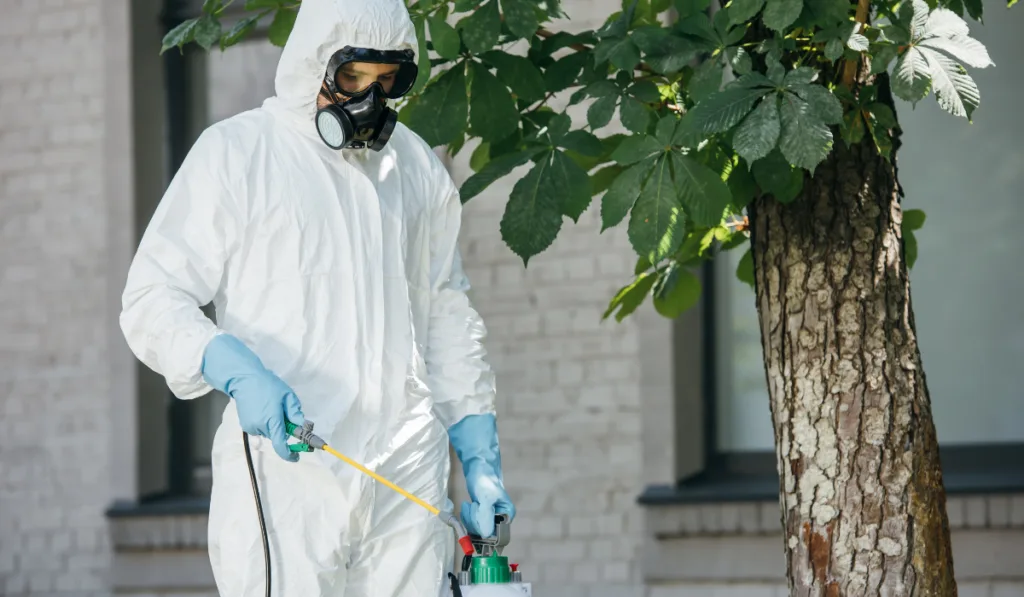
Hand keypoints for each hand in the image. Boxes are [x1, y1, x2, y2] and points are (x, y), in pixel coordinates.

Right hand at [201, 334, 304, 461]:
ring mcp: (251, 427)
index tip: (297, 456)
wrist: (244, 380)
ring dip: (273, 426)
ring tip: (271, 408)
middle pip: (277, 437)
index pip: (280, 445)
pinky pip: (260, 429)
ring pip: (269, 433)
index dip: (289, 454)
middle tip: (285, 415)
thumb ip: (295, 413)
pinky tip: (262, 410)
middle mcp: (260, 427)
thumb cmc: (268, 386)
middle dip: (283, 430)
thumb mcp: (287, 396)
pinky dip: (265, 424)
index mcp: (272, 420)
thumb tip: (303, 427)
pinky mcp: (245, 425)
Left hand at [448, 413, 515, 537]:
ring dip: (469, 518)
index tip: (477, 512)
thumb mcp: (485, 498)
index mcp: (507, 514)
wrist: (477, 467)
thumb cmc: (484, 479)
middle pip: (485, 533)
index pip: (496, 534)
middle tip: (473, 505)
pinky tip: (468, 506)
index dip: (483, 527)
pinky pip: (472, 525)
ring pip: (476, 530)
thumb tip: (486, 534)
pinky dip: (467, 517)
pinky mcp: (481, 516)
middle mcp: (501, 518)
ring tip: (469, 504)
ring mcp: (490, 518)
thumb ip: (486, 516)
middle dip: (474, 520)